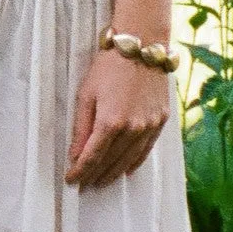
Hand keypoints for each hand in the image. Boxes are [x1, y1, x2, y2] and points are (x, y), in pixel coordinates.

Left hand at [64, 48, 169, 189]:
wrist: (141, 46)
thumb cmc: (109, 66)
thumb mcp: (87, 94)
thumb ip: (81, 128)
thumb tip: (75, 155)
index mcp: (110, 122)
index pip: (92, 157)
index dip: (81, 171)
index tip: (71, 180)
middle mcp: (132, 129)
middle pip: (111, 162)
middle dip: (95, 175)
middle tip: (84, 185)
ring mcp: (149, 126)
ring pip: (129, 160)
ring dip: (114, 173)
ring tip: (101, 181)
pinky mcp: (160, 121)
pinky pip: (146, 150)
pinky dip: (134, 163)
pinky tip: (126, 170)